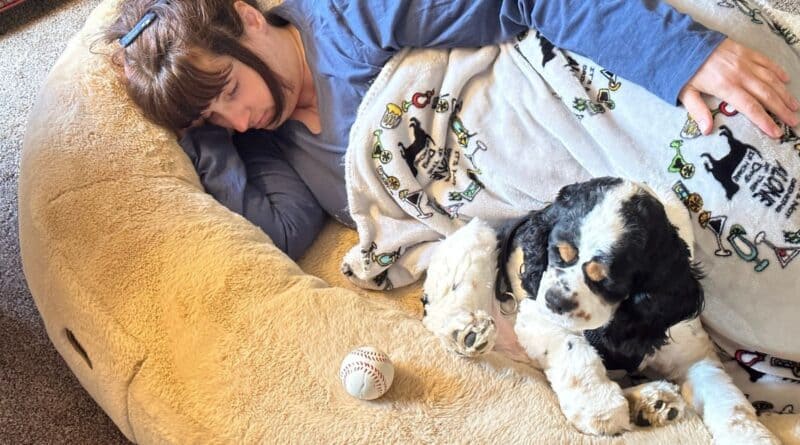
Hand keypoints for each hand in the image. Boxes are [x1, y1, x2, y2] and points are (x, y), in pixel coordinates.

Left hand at [678, 38, 798, 138]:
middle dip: (781, 110)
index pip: (751, 107)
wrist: (685, 42)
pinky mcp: (746, 52)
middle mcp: (740, 75)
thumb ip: (698, 111)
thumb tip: (706, 130)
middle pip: (766, 95)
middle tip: (793, 122)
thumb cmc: (684, 70)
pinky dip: (778, 71)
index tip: (776, 132)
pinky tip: (786, 80)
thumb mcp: (686, 92)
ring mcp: (745, 62)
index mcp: (726, 87)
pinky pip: (766, 62)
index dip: (764, 121)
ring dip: (784, 93)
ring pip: (770, 79)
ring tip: (794, 106)